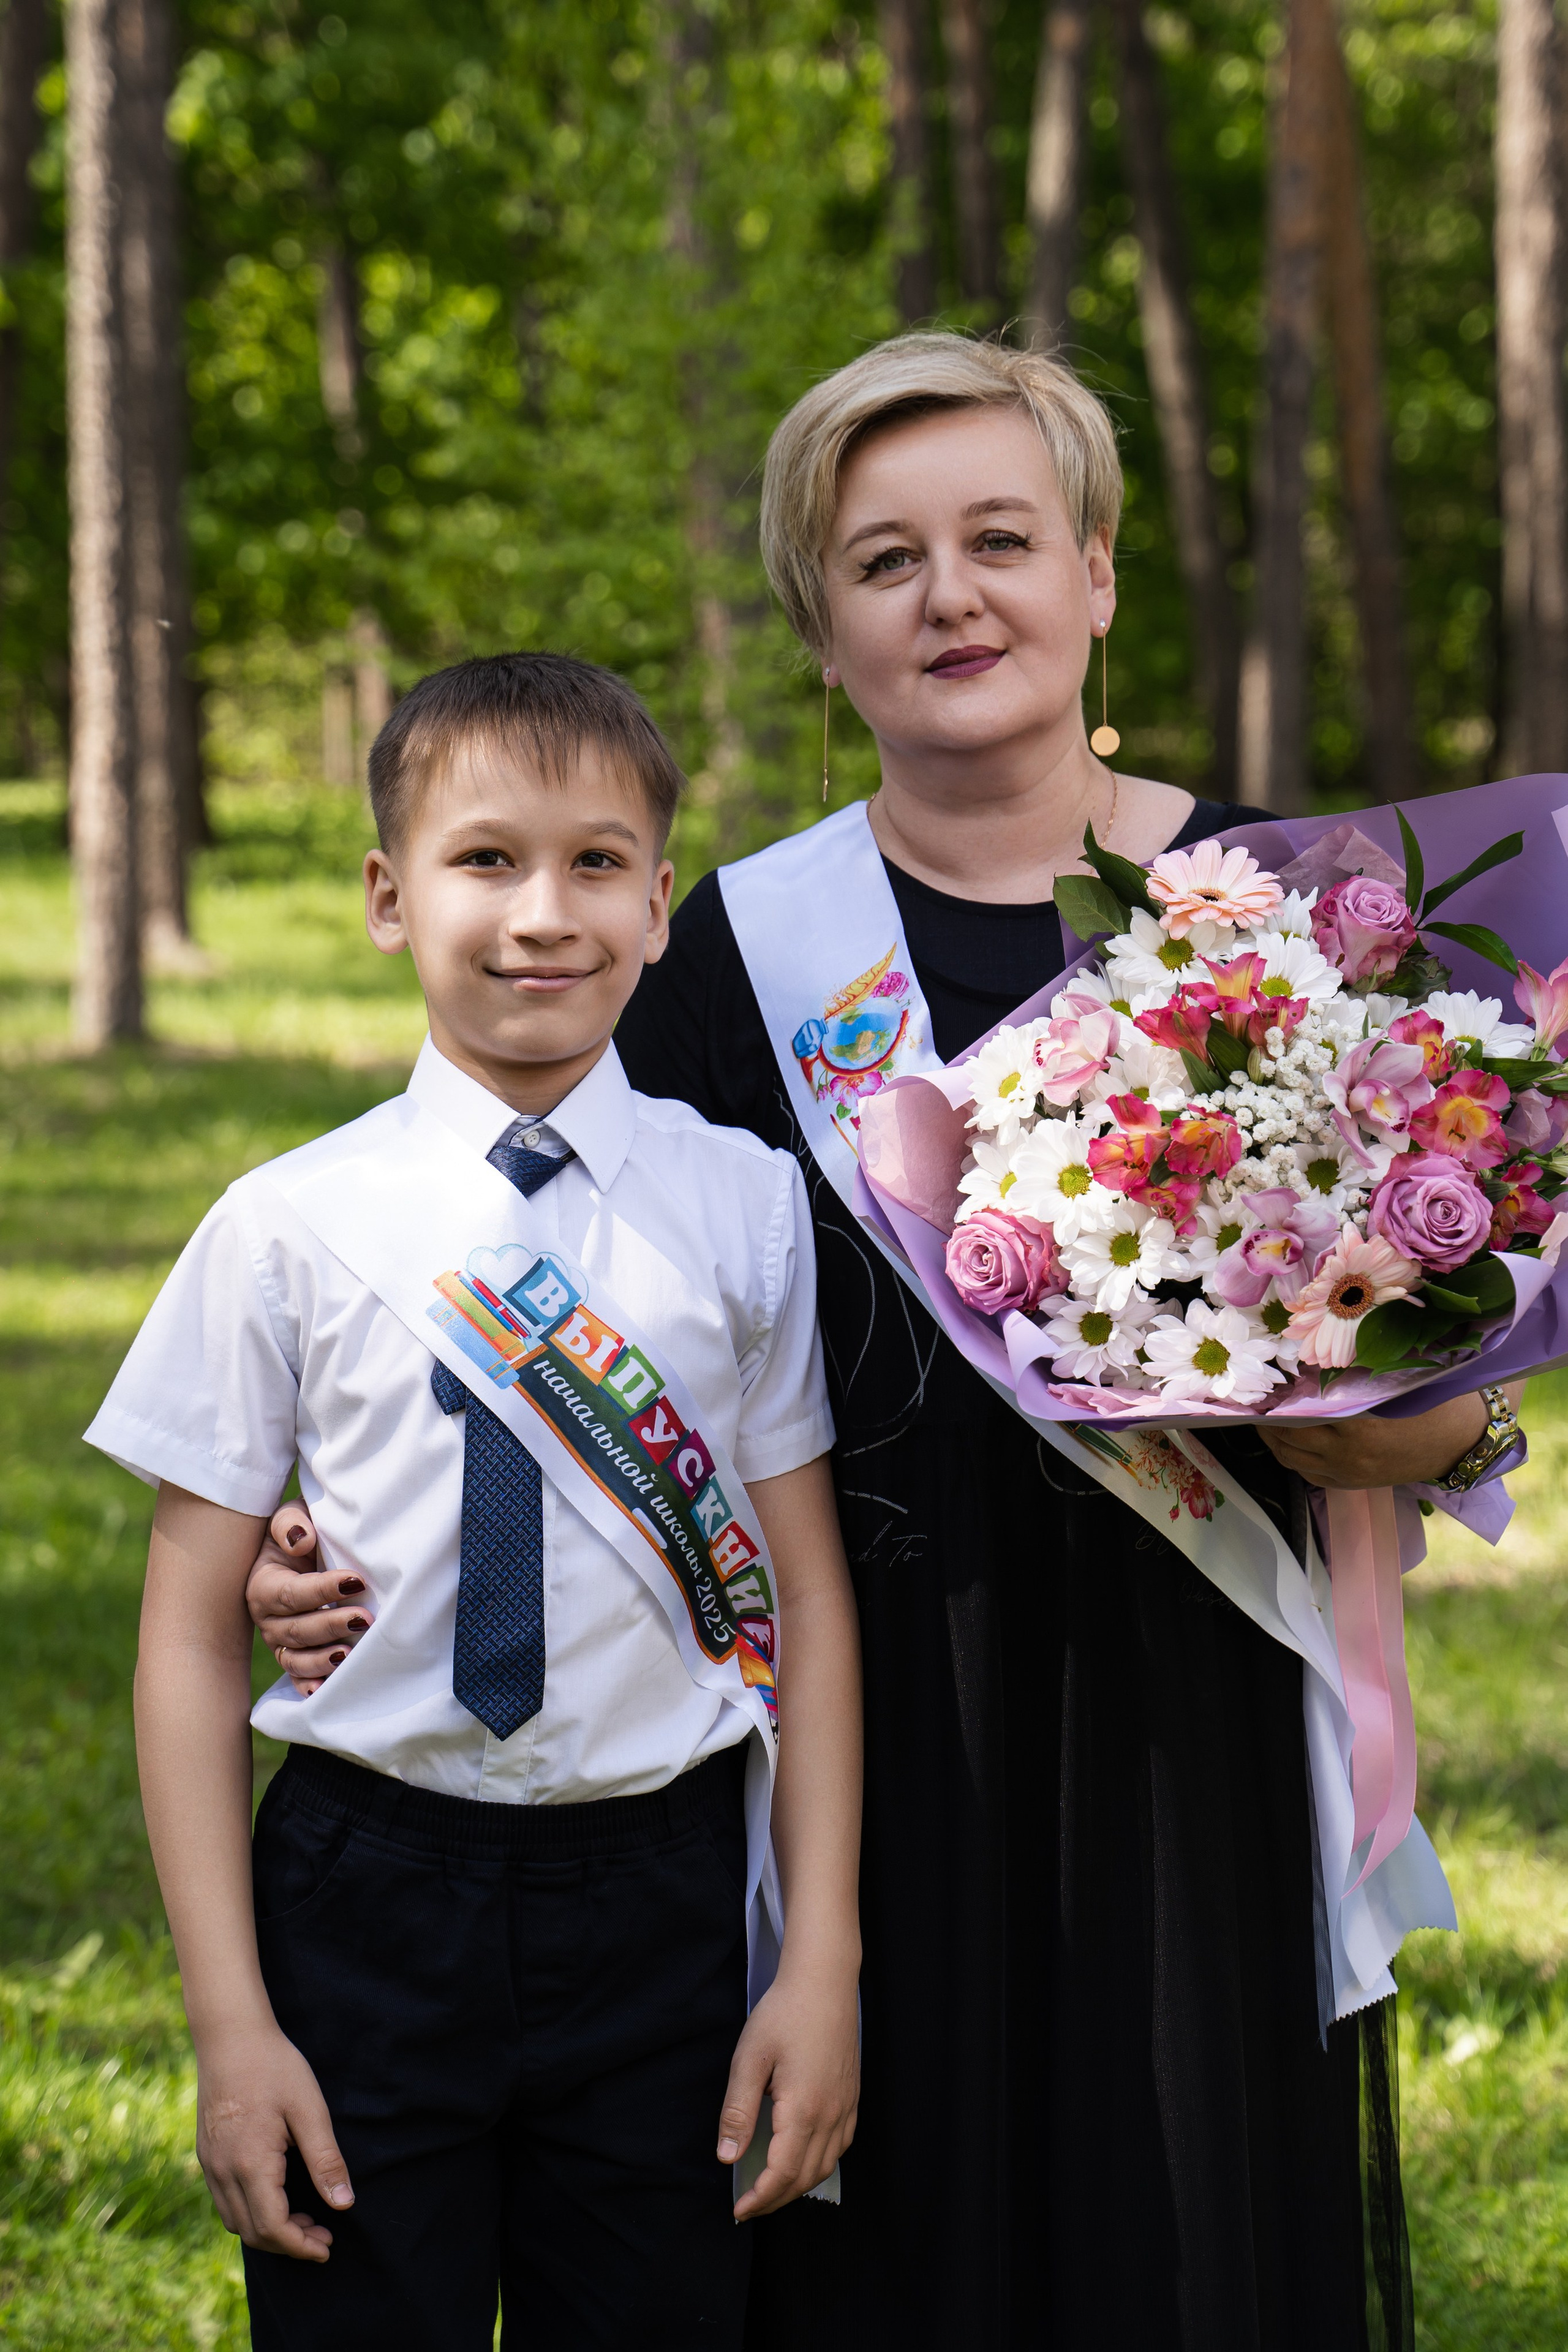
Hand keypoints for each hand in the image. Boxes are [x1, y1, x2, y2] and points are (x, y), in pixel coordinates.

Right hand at [196, 2020, 353, 2259]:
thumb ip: (325, 2159)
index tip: (327, 2247)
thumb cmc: (274, 2067)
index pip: (273, 2227)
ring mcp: (210, 2164)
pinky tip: (276, 2196)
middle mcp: (223, 2171)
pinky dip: (250, 2212)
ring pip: (235, 2221)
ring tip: (304, 2219)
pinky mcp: (206, 2154)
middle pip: (253, 2232)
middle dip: (289, 2243)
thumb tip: (343, 2204)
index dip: (301, 2246)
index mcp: (251, 2163)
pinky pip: (225, 2201)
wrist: (230, 2036)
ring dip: (269, 2230)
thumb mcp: (309, 2109)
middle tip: (323, 2235)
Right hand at [247, 1505, 373, 1693]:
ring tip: (350, 1654)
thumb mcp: (291, 1516)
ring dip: (322, 1659)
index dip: (322, 1590)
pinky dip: (309, 1686)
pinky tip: (326, 1690)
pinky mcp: (293, 1657)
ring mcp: (279, 1641)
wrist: (304, 1550)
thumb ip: (291, 1523)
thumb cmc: (300, 1532)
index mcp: (263, 1584)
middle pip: (295, 1629)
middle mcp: (267, 1617)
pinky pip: (297, 1677)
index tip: (356, 1581)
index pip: (291, 1592)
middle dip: (330, 1625)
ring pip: (296, 1657)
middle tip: (364, 1618)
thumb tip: (301, 1541)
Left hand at [718, 1954, 859, 2220]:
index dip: (760, 2198)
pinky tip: (803, 2158)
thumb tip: (727, 2158)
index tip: (738, 2209)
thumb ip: (737, 2111)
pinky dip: (820, 2164)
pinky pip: (841, 2145)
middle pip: (806, 2177)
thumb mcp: (749, 2058)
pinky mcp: (852, 2095)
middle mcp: (831, 2114)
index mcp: (804, 2109)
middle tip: (750, 2205)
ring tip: (771, 2189)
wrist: (823, 1980)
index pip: (783, 2173)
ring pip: (826, 2164)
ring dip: (799, 2185)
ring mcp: (846, 2105)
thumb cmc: (784, 2013)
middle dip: (777, 2199)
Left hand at [1256, 1390, 1491, 1489]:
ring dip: (1273, 1441)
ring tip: (1262, 1420)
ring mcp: (1349, 1474)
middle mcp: (1348, 1456)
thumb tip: (1309, 1364)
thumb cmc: (1430, 1402)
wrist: (1459, 1442)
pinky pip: (1310, 1474)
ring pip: (1293, 1460)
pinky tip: (1285, 1441)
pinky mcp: (1352, 1485)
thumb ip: (1350, 1377)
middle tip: (1254, 1402)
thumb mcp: (1390, 1382)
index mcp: (1358, 1428)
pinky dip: (1293, 1458)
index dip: (1277, 1402)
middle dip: (1267, 1421)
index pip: (1300, 1415)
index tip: (1264, 1387)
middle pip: (1289, 1439)